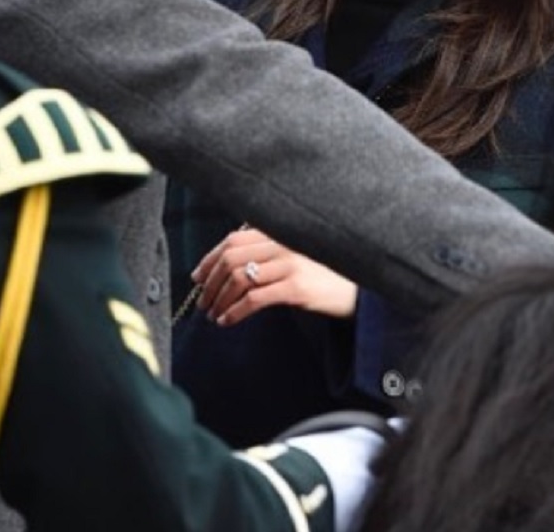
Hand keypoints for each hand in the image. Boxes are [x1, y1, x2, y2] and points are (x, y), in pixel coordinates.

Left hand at [191, 228, 357, 325]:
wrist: (356, 290)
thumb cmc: (321, 274)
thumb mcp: (293, 256)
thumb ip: (266, 252)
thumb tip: (225, 265)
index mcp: (279, 232)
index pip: (233, 239)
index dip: (210, 258)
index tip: (197, 277)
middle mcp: (282, 243)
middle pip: (231, 258)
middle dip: (210, 283)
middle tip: (203, 302)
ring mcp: (289, 263)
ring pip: (239, 278)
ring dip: (219, 299)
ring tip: (214, 315)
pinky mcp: (296, 286)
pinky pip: (254, 299)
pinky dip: (234, 311)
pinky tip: (227, 321)